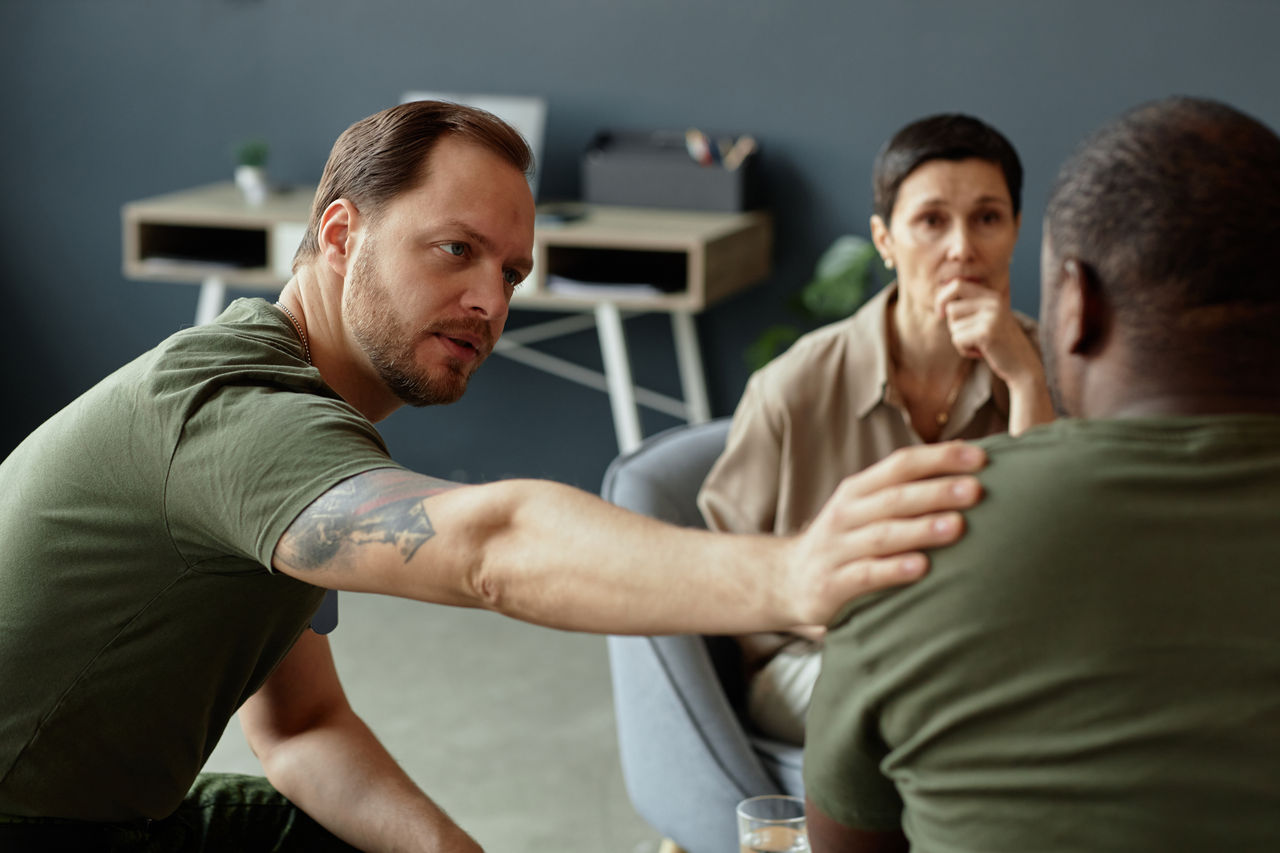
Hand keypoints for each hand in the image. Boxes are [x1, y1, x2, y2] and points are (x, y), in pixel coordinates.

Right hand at [783, 441, 985, 626]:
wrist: (787, 579)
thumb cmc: (845, 541)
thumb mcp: (865, 509)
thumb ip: (905, 492)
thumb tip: (969, 469)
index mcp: (858, 490)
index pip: (900, 465)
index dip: (939, 459)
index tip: (980, 459)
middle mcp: (845, 514)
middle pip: (894, 498)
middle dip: (936, 492)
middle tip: (976, 490)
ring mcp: (836, 549)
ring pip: (882, 535)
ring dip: (920, 530)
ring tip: (956, 526)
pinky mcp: (832, 584)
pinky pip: (864, 575)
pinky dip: (892, 570)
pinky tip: (921, 567)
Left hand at [936, 280, 1054, 434]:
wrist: (1023, 366)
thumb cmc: (999, 345)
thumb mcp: (986, 320)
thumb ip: (969, 308)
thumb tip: (941, 302)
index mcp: (992, 296)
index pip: (957, 284)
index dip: (942, 298)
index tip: (940, 315)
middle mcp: (993, 302)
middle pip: (951, 308)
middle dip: (952, 325)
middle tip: (967, 336)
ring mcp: (991, 316)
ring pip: (953, 326)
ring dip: (960, 340)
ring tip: (979, 345)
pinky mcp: (986, 332)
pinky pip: (958, 339)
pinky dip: (964, 350)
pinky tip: (981, 353)